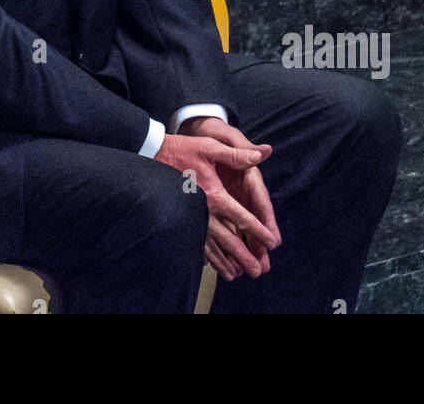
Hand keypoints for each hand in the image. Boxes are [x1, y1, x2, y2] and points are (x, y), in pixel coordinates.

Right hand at [154, 119, 279, 281]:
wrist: (151, 155)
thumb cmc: (182, 150)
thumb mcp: (210, 148)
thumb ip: (236, 155)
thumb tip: (260, 155)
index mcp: (216, 196)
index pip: (243, 218)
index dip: (259, 232)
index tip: (272, 244)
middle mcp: (204, 212)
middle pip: (228, 240)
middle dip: (244, 257)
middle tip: (257, 272)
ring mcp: (191, 218)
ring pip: (211, 247)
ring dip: (224, 262)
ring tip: (235, 276)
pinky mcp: (181, 220)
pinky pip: (195, 243)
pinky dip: (205, 256)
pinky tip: (210, 265)